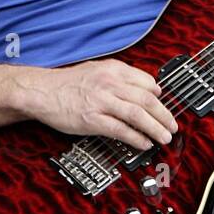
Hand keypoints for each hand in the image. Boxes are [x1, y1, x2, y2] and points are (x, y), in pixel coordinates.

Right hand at [32, 59, 177, 150]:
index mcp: (113, 70)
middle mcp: (109, 83)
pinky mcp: (92, 119)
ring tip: (164, 137)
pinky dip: (136, 138)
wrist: (41, 91)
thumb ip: (120, 77)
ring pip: (138, 115)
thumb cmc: (67, 83)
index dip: (160, 97)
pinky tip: (144, 143)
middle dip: (164, 116)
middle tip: (172, 126)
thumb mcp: (96, 70)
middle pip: (147, 100)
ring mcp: (101, 101)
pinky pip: (120, 130)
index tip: (165, 107)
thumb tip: (147, 88)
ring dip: (155, 128)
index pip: (147, 82)